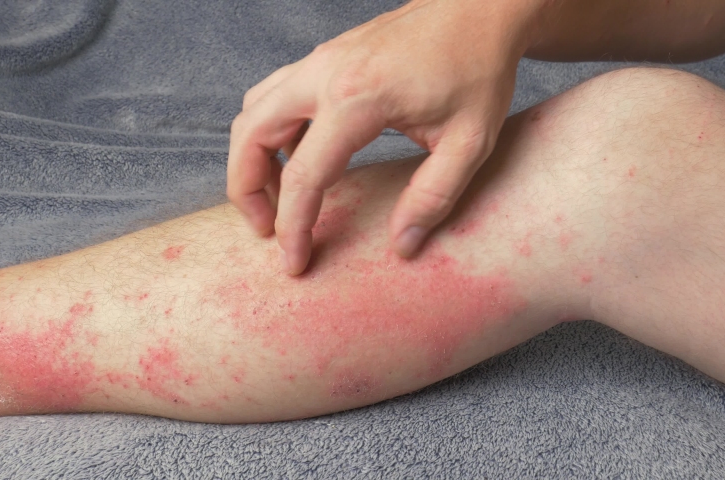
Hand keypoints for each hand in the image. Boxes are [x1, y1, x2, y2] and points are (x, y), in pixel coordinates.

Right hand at [227, 0, 528, 274]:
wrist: (479, 11)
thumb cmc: (478, 70)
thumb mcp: (469, 143)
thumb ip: (433, 197)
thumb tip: (402, 246)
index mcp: (358, 97)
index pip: (304, 175)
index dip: (293, 227)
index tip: (294, 262)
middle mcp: (325, 73)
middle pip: (249, 134)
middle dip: (245, 190)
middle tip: (267, 230)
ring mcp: (321, 60)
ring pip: (253, 110)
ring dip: (251, 157)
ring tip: (279, 199)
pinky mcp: (326, 58)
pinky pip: (273, 95)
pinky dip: (268, 130)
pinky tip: (299, 158)